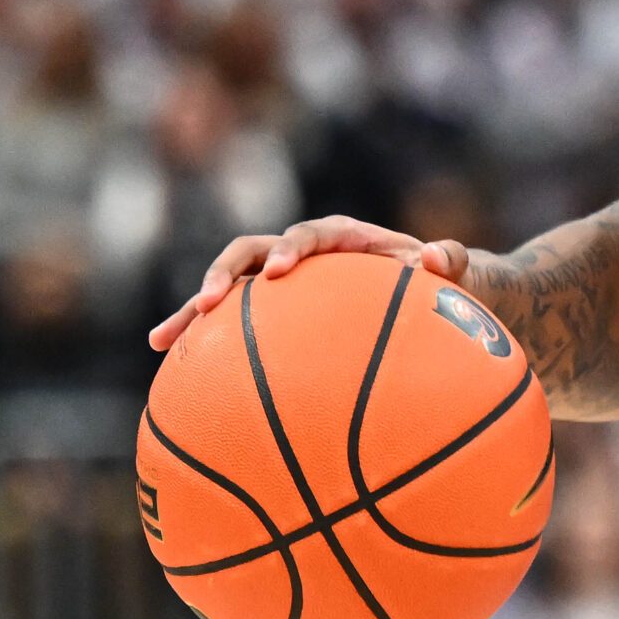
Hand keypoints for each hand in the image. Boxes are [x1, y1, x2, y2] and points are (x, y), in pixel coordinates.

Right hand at [149, 215, 468, 350]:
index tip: (279, 274)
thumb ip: (449, 260)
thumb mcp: (457, 272)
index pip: (308, 236)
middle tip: (207, 304)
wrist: (433, 293)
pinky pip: (234, 330)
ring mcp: (281, 285)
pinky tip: (178, 381)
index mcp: (341, 238)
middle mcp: (302, 255)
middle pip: (249, 254)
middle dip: (224, 274)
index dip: (291, 250)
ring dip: (193, 311)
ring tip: (161, 341)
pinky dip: (206, 347)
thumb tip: (433, 257)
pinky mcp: (273, 314)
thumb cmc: (446, 284)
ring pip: (228, 291)